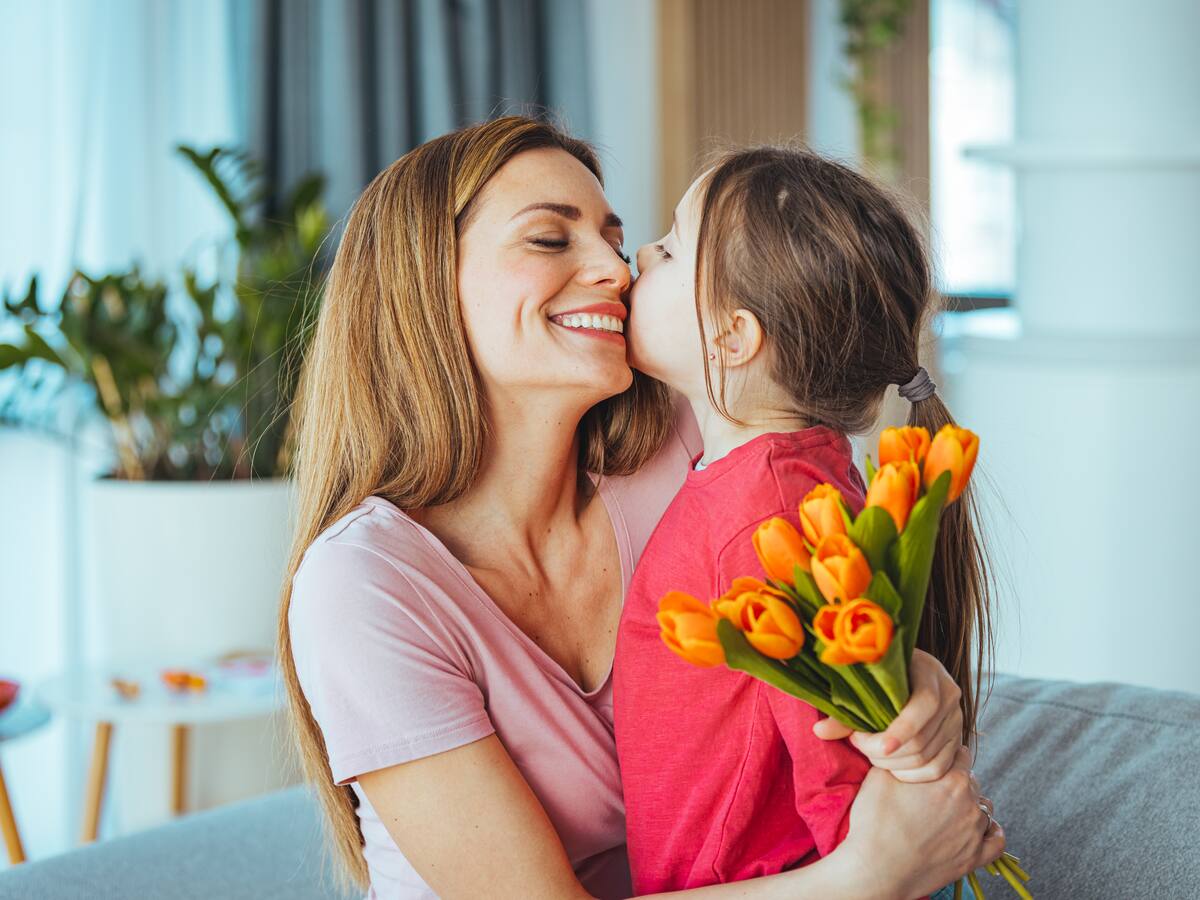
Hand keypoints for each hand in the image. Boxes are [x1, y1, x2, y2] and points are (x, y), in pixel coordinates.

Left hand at [812, 648, 963, 781]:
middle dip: (885, 751)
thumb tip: (819, 731)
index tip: (879, 747)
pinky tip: (891, 767)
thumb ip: (845, 710)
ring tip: (871, 752)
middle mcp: (950, 695)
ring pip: (927, 758)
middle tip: (859, 743)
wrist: (908, 673)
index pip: (924, 705)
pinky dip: (911, 775)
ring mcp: (957, 720)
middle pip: (922, 739)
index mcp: (929, 672)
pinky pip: (938, 769)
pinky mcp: (957, 740)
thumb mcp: (865, 684)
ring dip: (893, 765)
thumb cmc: (880, 676)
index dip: (902, 729)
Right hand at [836, 747, 1005, 899]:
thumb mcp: (879, 775)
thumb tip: (901, 741)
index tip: (930, 760)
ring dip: (968, 804)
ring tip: (946, 810)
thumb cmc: (874, 821)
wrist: (876, 870)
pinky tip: (978, 828)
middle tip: (931, 787)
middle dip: (954, 779)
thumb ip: (901, 755)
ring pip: (982, 807)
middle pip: (970, 779)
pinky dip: (990, 831)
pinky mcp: (974, 859)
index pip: (959, 753)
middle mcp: (969, 802)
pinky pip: (996, 840)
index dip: (942, 754)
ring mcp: (974, 833)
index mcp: (951, 778)